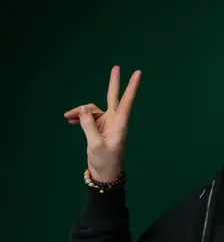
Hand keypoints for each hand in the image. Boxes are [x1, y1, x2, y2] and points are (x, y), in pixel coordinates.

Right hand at [64, 66, 141, 181]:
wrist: (104, 174)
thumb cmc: (106, 161)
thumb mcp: (96, 144)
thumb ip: (89, 125)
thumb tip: (82, 109)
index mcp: (120, 123)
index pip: (127, 101)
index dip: (132, 87)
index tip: (138, 73)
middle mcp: (115, 121)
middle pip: (114, 97)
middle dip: (114, 82)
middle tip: (117, 67)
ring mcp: (106, 124)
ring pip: (92, 110)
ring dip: (80, 111)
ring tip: (67, 117)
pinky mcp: (98, 128)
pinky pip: (87, 117)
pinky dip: (79, 117)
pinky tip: (70, 120)